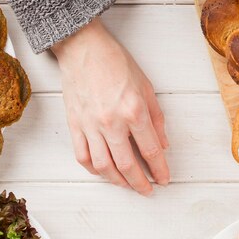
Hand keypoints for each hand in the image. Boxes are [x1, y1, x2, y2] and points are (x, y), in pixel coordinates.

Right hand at [52, 18, 169, 195]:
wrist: (83, 47)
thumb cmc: (116, 63)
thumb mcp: (146, 87)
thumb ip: (157, 119)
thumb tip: (163, 145)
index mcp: (134, 111)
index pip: (151, 151)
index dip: (159, 170)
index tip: (164, 180)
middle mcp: (112, 122)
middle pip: (128, 165)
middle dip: (140, 184)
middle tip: (147, 191)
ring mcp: (91, 125)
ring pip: (104, 166)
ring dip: (118, 182)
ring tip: (127, 185)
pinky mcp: (75, 125)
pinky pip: (83, 156)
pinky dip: (94, 169)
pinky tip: (104, 172)